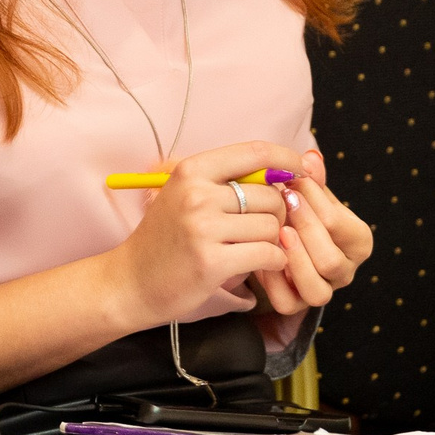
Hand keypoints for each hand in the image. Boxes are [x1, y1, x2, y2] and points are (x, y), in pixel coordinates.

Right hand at [100, 140, 309, 332]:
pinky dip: (271, 261)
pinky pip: (268, 254)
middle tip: (261, 229)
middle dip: (277, 213)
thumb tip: (283, 170)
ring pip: (272, 226)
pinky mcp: (212, 261)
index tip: (303, 170)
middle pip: (270, 195)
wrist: (131, 281)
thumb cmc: (166, 239)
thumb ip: (226, 181)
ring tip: (253, 248)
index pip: (254, 152)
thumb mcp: (185, 196)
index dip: (286, 159)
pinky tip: (257, 264)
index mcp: (191, 171)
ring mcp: (203, 228)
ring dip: (272, 241)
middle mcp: (197, 194)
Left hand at [251, 147, 372, 315]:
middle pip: (330, 260)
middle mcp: (345, 270)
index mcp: (358, 241)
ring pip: (317, 290)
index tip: (291, 182)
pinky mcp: (295, 305)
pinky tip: (260, 253)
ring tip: (277, 232)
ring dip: (294, 260)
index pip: (339, 224)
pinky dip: (272, 281)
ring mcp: (322, 291)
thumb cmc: (298, 211)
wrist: (277, 238)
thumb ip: (311, 179)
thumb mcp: (309, 194)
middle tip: (282, 204)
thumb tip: (310, 157)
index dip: (315, 202)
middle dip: (305, 230)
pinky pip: (287, 302)